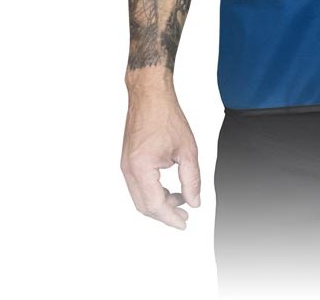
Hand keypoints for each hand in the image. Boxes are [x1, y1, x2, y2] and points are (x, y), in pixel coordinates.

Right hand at [120, 91, 200, 228]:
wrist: (150, 95)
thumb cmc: (167, 116)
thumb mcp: (187, 150)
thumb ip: (192, 180)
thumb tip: (194, 202)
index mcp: (141, 168)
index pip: (155, 205)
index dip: (170, 218)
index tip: (184, 223)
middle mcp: (128, 170)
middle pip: (144, 206)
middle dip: (165, 214)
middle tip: (184, 216)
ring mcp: (125, 166)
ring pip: (140, 197)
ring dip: (159, 203)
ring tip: (180, 201)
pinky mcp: (127, 161)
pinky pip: (138, 186)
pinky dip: (153, 192)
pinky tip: (169, 189)